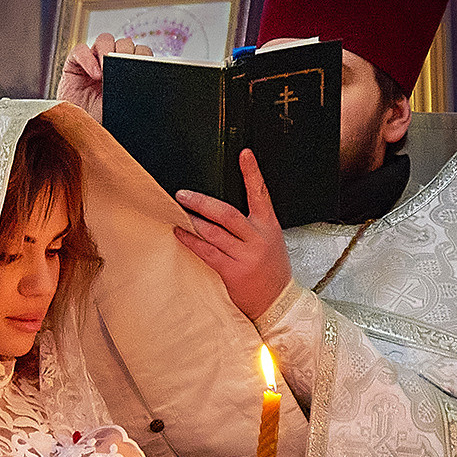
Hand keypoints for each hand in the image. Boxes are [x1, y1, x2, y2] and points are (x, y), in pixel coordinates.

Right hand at [56, 31, 151, 122]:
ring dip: (108, 50)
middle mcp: (111, 62)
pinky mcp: (74, 63)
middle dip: (125, 53)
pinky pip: (80, 50)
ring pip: (104, 39)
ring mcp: (93, 60)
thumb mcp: (123, 107)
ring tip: (107, 71)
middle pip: (123, 43)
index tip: (140, 70)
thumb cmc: (102, 119)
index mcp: (127, 70)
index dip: (141, 56)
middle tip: (123, 70)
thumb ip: (132, 92)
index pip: (139, 51)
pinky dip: (88, 59)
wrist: (79, 129)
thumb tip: (144, 82)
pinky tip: (94, 75)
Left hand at [173, 150, 293, 321]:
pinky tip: (180, 233)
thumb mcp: (270, 242)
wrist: (279, 303)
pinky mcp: (233, 271)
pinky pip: (207, 252)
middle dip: (202, 202)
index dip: (253, 173)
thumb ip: (251, 226)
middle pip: (227, 214)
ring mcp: (246, 256)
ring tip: (177, 211)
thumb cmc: (271, 271)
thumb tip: (221, 211)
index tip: (245, 154)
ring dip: (193, 221)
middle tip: (183, 194)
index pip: (261, 194)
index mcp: (269, 227)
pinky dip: (191, 241)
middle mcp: (258, 239)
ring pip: (214, 232)